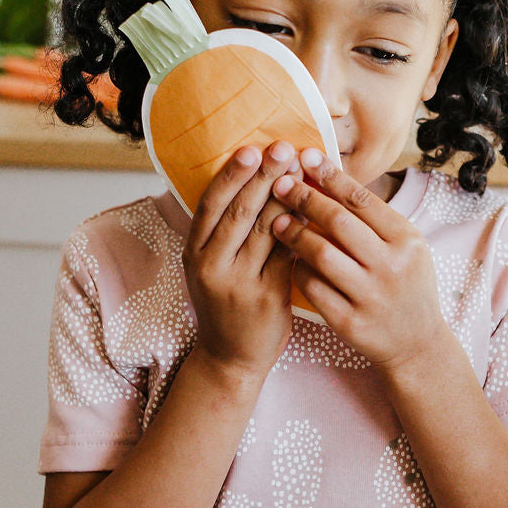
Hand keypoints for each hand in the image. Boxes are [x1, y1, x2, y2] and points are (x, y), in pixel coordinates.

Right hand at [183, 142, 297, 379]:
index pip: (211, 205)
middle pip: (239, 212)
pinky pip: (288, 254)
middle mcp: (211, 266)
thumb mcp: (212, 266)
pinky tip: (314, 209)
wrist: (231, 358)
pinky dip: (301, 229)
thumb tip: (252, 179)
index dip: (232, 175)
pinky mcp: (267, 297)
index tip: (252, 149)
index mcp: (193, 253)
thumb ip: (224, 231)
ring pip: (266, 230)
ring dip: (286, 197)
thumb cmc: (226, 303)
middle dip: (264, 177)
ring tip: (302, 171)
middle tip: (284, 149)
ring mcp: (239, 283)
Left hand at [271, 155, 447, 371]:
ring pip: (321, 254)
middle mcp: (391, 266)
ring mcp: (370, 296)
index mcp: (407, 241)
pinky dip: (297, 269)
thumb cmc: (406, 287)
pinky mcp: (349, 322)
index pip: (362, 200)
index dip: (330, 176)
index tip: (305, 157)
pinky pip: (312, 287)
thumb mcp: (406, 249)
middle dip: (305, 198)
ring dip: (293, 233)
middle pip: (338, 222)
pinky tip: (288, 259)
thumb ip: (374, 220)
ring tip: (275, 221)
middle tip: (280, 184)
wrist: (416, 345)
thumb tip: (329, 179)